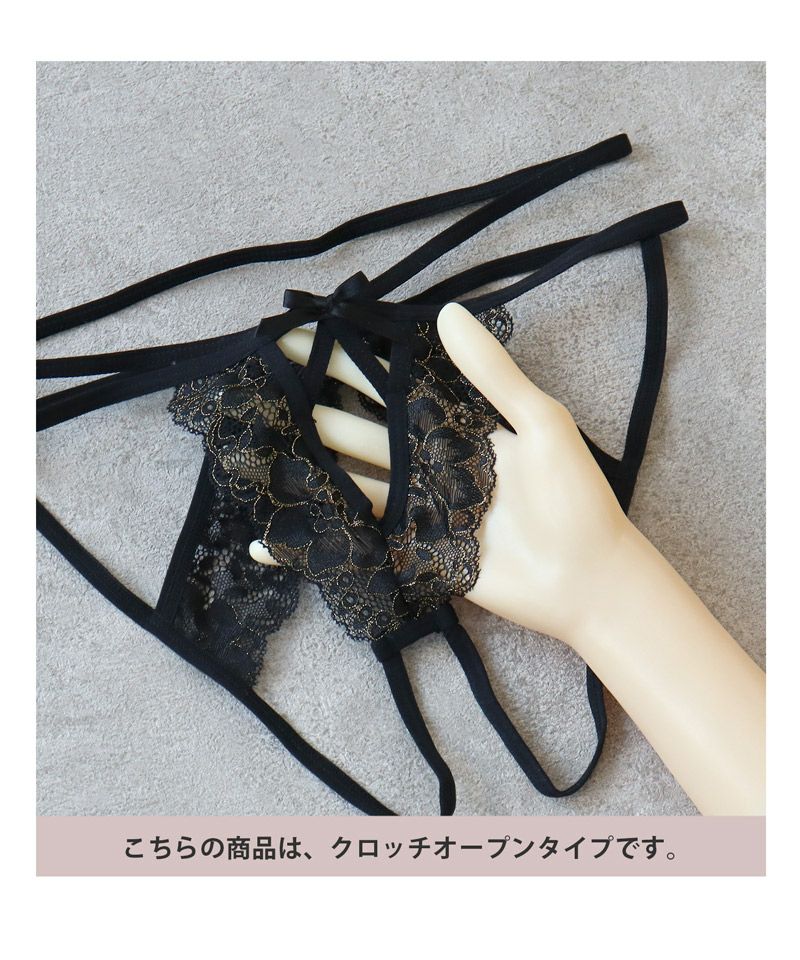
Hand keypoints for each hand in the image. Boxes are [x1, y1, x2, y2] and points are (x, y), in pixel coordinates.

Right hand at [251, 302, 632, 645]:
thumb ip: (492, 374)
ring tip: (262, 436)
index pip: (397, 384)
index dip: (357, 361)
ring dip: (313, 458)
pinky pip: (362, 534)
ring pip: (355, 475)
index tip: (312, 334)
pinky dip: (321, 531)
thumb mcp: (540, 422)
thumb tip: (447, 312)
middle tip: (266, 376)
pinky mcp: (415, 548)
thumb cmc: (573, 496)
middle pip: (363, 426)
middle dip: (317, 401)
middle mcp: (432, 462)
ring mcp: (420, 506)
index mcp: (459, 425)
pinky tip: (277, 528)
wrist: (586, 577)